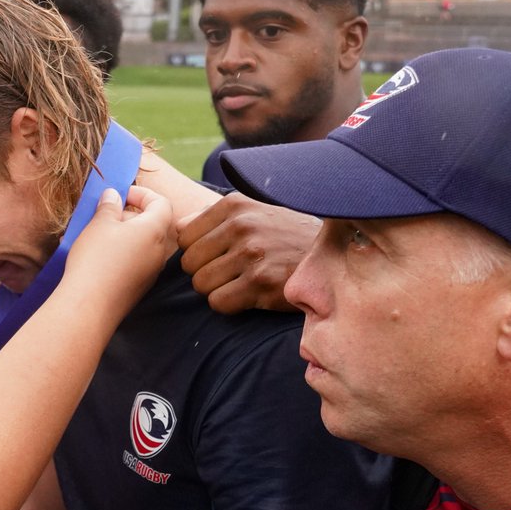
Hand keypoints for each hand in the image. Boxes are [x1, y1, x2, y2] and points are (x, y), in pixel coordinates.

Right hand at [64, 185, 174, 312]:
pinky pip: (134, 262)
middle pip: (152, 224)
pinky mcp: (139, 288)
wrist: (90, 306)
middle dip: (129, 214)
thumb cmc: (96, 259)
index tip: (121, 194)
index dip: (142, 193)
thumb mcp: (99, 223)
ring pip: (141, 244)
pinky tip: (97, 257)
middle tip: (104, 214)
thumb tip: (114, 196)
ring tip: (96, 234)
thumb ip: (109, 205)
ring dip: (122, 235)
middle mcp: (159, 252)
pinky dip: (121, 253)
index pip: (161, 203)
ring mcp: (151, 273)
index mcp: (155, 230)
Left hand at [177, 193, 318, 313]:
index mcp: (234, 205)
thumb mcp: (253, 211)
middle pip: (189, 264)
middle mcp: (241, 226)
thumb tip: (177, 227)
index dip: (197, 252)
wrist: (333, 254)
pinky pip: (219, 303)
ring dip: (218, 290)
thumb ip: (212, 217)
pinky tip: (250, 295)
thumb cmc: (286, 235)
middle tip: (230, 274)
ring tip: (242, 283)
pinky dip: (230, 304)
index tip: (218, 256)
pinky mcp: (261, 283)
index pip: (184, 237)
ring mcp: (252, 255)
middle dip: (205, 273)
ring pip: (202, 285)